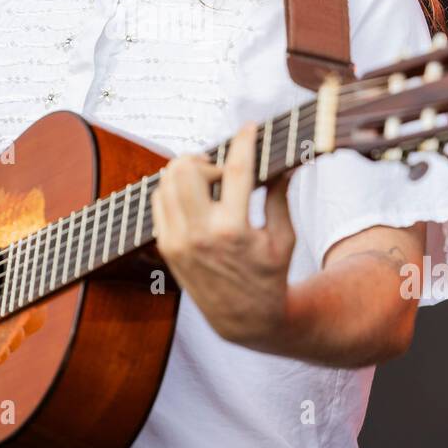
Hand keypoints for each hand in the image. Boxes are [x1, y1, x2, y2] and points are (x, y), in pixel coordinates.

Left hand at [150, 122, 296, 348]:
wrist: (244, 319)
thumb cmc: (269, 276)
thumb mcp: (283, 237)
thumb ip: (279, 195)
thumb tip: (288, 160)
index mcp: (234, 230)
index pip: (235, 169)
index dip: (244, 141)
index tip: (249, 128)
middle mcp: (200, 234)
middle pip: (185, 169)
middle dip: (205, 159)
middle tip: (222, 169)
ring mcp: (178, 241)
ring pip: (166, 181)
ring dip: (188, 173)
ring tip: (210, 184)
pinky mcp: (166, 247)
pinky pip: (159, 201)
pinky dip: (174, 190)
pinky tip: (196, 197)